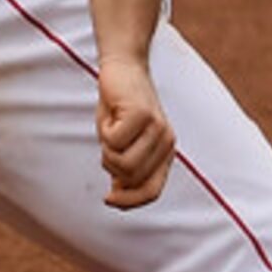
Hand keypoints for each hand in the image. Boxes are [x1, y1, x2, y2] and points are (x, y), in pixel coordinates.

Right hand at [95, 53, 173, 207]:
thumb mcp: (120, 144)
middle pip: (131, 179)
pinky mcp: (143, 115)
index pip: (152, 192)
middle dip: (111, 165)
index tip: (108, 200)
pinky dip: (104, 131)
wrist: (122, 69)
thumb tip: (116, 198)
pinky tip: (111, 115)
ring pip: (122, 163)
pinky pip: (114, 142)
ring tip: (110, 129)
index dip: (130, 202)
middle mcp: (166, 143)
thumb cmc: (119, 109)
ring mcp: (157, 129)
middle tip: (108, 142)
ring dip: (107, 149)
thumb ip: (123, 169)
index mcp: (165, 153)